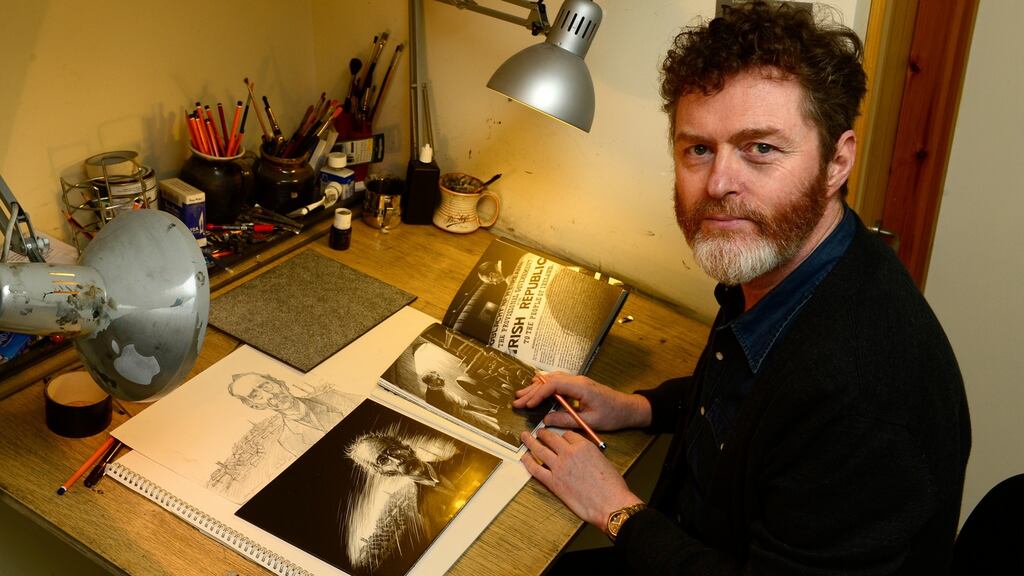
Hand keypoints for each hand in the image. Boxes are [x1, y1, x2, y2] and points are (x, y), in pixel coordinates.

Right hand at [513, 372, 651, 431]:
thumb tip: (546, 420)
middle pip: (549, 380)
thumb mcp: (590, 421)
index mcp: (581, 387)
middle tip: (517, 401)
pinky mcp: (578, 385)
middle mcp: (578, 380)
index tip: (528, 405)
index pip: (553, 385)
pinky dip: (544, 386)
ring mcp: (578, 381)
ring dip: (536, 388)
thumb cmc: (613, 415)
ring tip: (521, 396)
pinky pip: (557, 381)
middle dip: (532, 391)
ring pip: (552, 379)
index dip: (538, 394)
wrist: (628, 408)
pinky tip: (537, 392)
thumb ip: (567, 420)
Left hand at [521, 428, 642, 531]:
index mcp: (584, 446)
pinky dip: (528, 462)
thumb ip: (589, 455)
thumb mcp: (602, 461)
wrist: (610, 503)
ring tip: (525, 437)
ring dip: (531, 441)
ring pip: (540, 449)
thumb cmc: (612, 486)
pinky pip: (536, 469)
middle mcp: (569, 453)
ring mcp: (559, 467)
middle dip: (544, 433)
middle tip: (539, 432)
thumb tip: (581, 456)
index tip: (559, 437)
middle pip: (551, 438)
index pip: (568, 435)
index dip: (562, 436)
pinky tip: (524, 457)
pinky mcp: (553, 482)